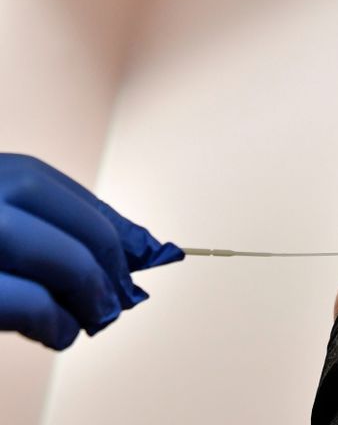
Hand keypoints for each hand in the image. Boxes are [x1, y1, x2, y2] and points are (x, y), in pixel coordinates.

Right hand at [0, 154, 183, 349]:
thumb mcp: (3, 229)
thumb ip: (56, 229)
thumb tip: (145, 248)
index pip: (44, 183)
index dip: (105, 222)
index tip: (142, 255)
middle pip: (63, 216)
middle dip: (106, 259)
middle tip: (121, 295)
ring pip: (58, 258)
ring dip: (91, 293)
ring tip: (94, 316)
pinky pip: (28, 304)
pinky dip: (57, 323)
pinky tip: (60, 333)